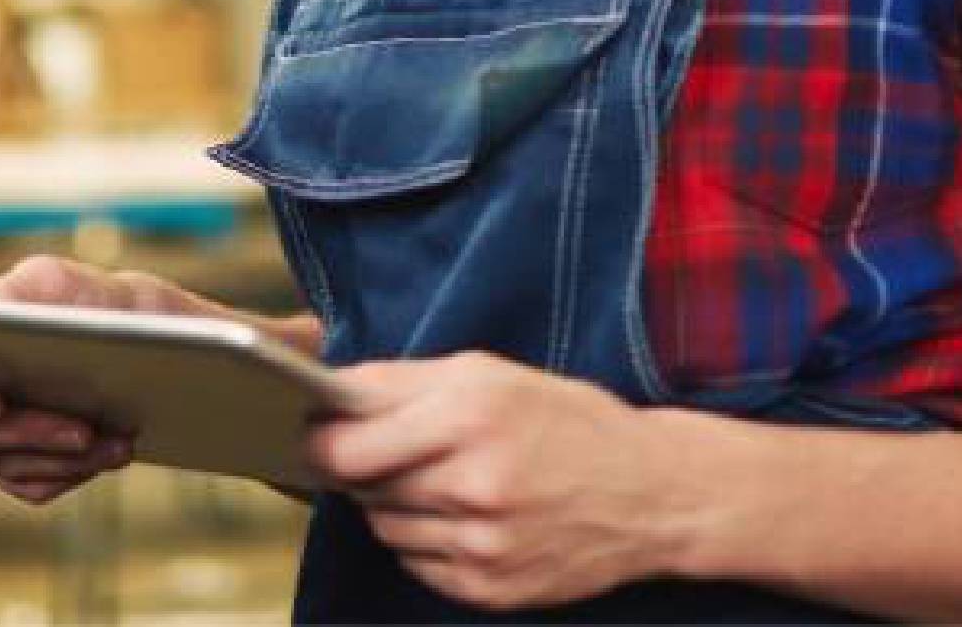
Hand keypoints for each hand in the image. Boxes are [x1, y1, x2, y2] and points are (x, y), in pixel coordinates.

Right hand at [0, 254, 178, 503]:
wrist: (134, 330)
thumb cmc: (82, 298)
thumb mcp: (49, 280)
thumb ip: (13, 294)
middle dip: (33, 432)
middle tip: (83, 428)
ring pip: (13, 468)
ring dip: (67, 455)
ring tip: (119, 438)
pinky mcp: (24, 471)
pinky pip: (40, 486)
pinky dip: (80, 469)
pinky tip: (116, 448)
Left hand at [302, 351, 706, 612]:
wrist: (649, 492)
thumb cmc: (566, 419)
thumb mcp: (490, 374)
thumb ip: (405, 383)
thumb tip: (332, 394)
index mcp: (469, 414)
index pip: (351, 443)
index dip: (321, 437)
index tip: (312, 429)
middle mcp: (472, 481)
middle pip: (364, 485)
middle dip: (360, 465)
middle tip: (379, 447)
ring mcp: (481, 543)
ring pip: (385, 526)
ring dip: (391, 503)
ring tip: (435, 478)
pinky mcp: (488, 588)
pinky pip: (416, 563)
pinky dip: (422, 538)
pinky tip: (458, 514)